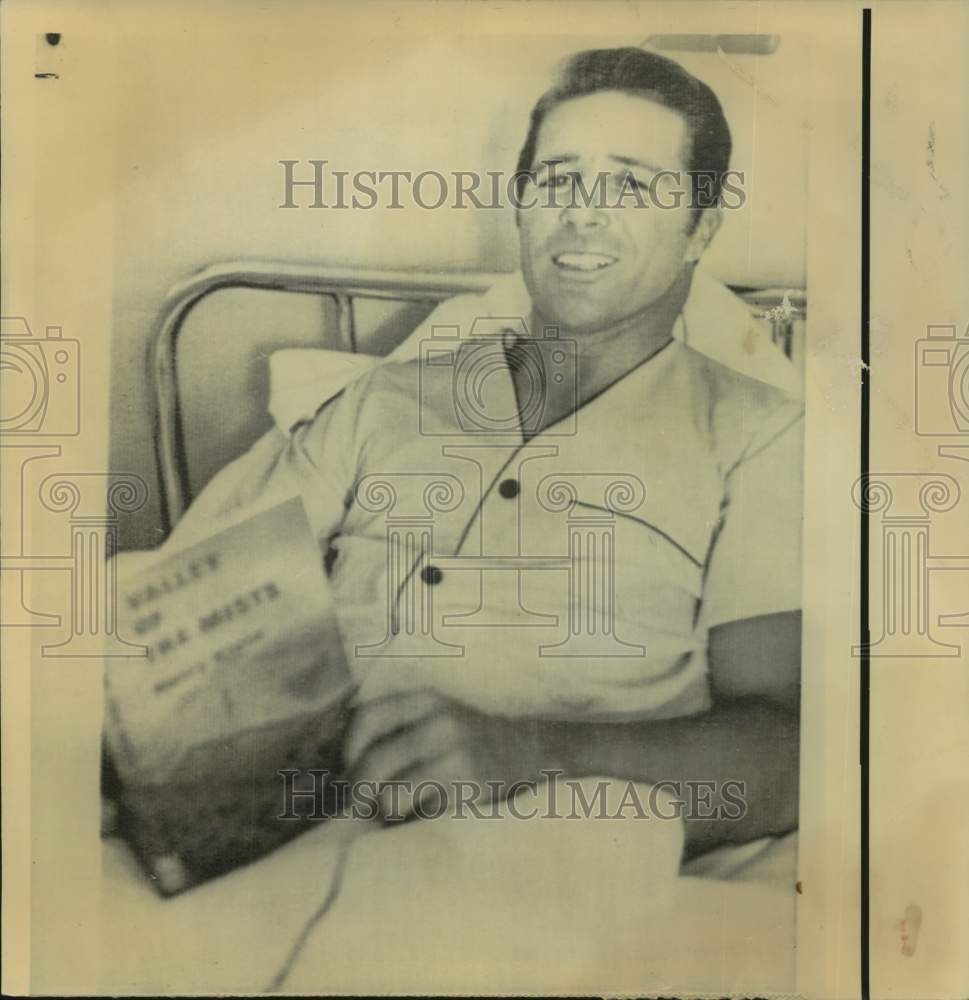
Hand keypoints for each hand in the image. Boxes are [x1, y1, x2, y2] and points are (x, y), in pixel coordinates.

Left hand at [343, 688, 561, 820]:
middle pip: (371, 766)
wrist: (533, 753)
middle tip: (364, 807)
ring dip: (386, 814)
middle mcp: (440, 724)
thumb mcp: (437, 716)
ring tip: (400, 812)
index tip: (349, 770)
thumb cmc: (470, 740)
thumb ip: (397, 728)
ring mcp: (456, 759)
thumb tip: (339, 768)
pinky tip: (428, 816)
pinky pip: (418, 818)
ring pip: (388, 799)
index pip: (366, 718)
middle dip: (358, 794)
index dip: (348, 750)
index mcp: (426, 700)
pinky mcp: (468, 793)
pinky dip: (415, 824)